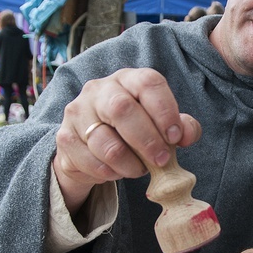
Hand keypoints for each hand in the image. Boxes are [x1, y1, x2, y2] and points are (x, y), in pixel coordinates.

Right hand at [53, 68, 201, 213]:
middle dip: (147, 140)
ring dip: (129, 163)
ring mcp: (77, 112)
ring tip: (140, 170)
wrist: (91, 147)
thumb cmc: (133, 130)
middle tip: (161, 160)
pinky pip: (90, 161)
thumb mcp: (159, 125)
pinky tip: (118, 172)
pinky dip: (110, 173)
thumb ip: (181, 127)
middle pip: (121, 109)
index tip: (175, 137)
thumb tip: (187, 134)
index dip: (165, 110)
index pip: (148, 82)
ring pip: (104, 141)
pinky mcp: (65, 138)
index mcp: (128, 79)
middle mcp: (99, 90)